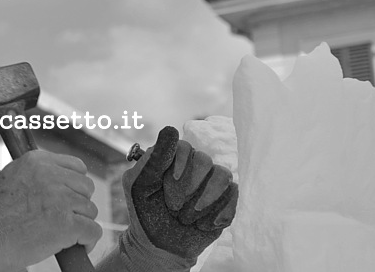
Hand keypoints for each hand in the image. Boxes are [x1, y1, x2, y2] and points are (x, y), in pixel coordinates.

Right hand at [0, 150, 101, 268]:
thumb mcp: (13, 175)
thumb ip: (38, 171)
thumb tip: (61, 176)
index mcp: (38, 161)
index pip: (78, 166)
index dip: (74, 185)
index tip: (66, 198)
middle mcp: (51, 175)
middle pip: (86, 187)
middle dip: (78, 204)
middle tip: (63, 217)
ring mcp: (60, 199)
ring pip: (91, 210)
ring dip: (81, 223)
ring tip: (62, 233)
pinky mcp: (67, 223)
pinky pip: (93, 230)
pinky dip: (87, 241)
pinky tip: (74, 245)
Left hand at [122, 126, 237, 263]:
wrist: (159, 245)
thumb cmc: (144, 211)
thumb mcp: (139, 185)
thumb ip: (154, 158)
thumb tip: (171, 129)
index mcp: (171, 158)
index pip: (184, 146)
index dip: (181, 163)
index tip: (172, 180)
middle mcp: (193, 166)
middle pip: (204, 161)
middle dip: (189, 187)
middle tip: (174, 207)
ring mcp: (211, 182)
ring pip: (223, 175)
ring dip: (204, 201)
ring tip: (187, 218)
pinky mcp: (226, 199)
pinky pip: (234, 195)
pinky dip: (219, 212)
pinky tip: (203, 224)